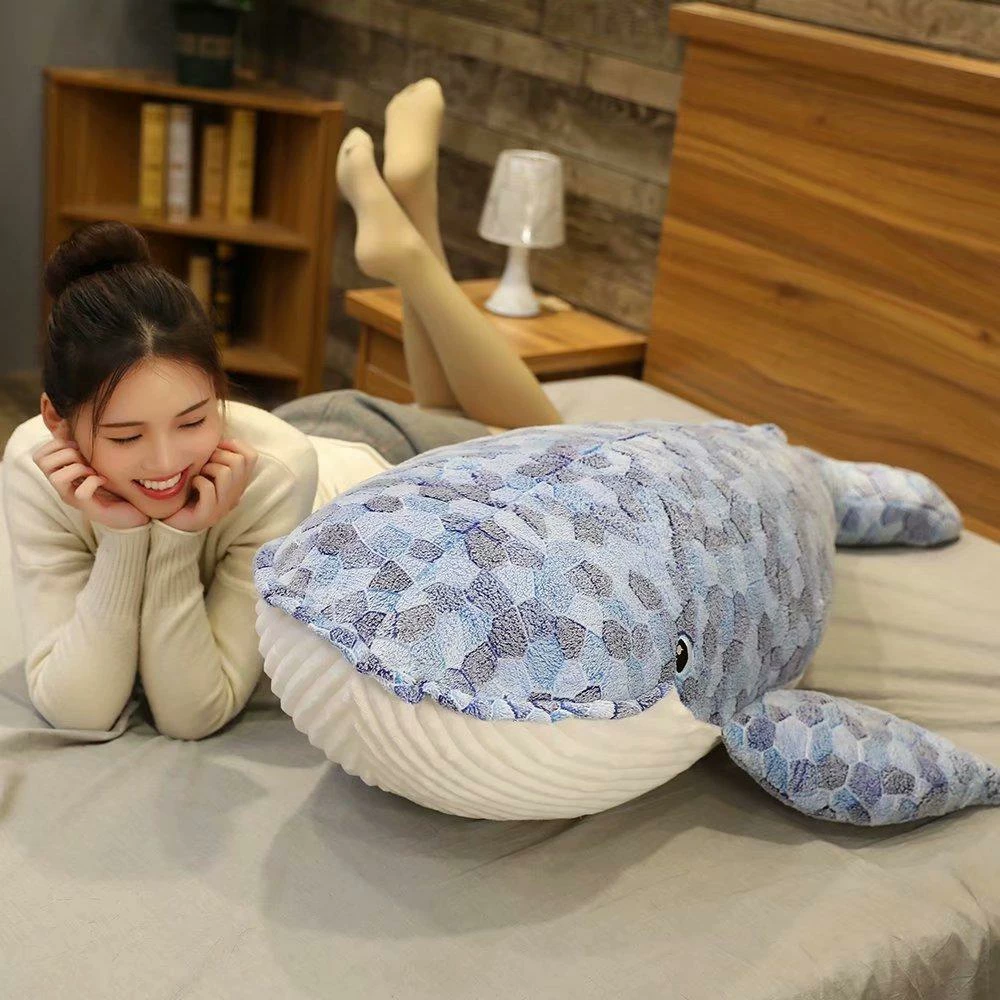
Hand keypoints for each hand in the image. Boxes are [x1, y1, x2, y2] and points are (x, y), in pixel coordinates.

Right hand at [32, 436, 149, 530]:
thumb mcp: (96, 459)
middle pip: (42, 462)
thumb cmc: (114, 484)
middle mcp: (62, 486)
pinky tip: (103, 480)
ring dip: (76, 468)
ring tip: (92, 470)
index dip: (57, 444)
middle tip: (86, 459)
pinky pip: (81, 492)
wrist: (133, 511)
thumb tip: (67, 421)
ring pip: (55, 477)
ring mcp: (72, 497)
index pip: (39, 454)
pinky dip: (93, 482)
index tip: (79, 446)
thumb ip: (82, 445)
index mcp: (61, 472)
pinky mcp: (88, 508)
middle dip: (66, 453)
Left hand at [161, 439, 257, 532]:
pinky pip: (208, 488)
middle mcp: (235, 495)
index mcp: (238, 483)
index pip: (251, 456)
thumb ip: (215, 455)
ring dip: (208, 468)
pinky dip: (198, 482)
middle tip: (204, 464)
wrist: (172, 521)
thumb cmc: (187, 491)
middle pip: (239, 461)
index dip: (234, 445)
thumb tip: (218, 437)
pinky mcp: (208, 515)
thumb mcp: (205, 469)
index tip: (217, 449)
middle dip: (218, 456)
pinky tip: (192, 485)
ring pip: (226, 473)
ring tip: (199, 475)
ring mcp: (223, 506)